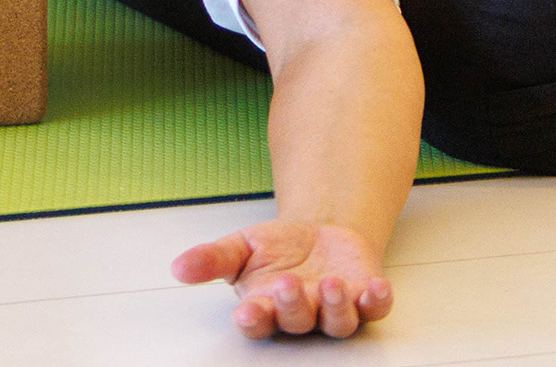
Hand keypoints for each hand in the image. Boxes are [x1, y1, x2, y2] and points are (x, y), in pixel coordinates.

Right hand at [172, 219, 394, 338]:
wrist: (321, 233)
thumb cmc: (279, 249)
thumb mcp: (240, 247)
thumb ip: (211, 259)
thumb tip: (178, 267)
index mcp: (266, 307)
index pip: (257, 323)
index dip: (253, 320)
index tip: (248, 311)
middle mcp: (301, 315)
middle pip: (296, 321)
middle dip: (292, 305)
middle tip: (287, 284)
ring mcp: (334, 310)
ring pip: (336, 322)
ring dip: (335, 307)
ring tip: (330, 284)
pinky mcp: (364, 299)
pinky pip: (374, 309)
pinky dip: (377, 301)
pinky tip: (375, 288)